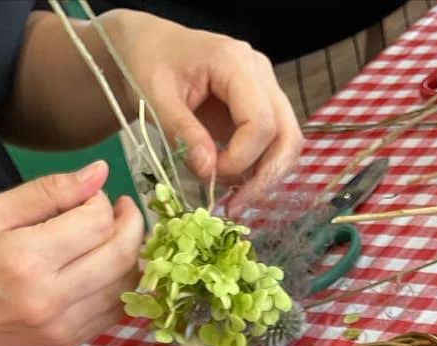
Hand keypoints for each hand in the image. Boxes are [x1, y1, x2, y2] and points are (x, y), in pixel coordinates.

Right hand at [0, 162, 144, 345]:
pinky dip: (120, 286)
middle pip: (121, 257)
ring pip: (125, 288)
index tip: (88, 196)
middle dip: (130, 226)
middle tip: (121, 210)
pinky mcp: (67, 343)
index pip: (96, 224)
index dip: (102, 203)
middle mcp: (51, 298)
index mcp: (27, 259)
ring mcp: (63, 327)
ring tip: (114, 237)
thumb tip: (98, 172)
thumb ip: (46, 192)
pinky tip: (105, 268)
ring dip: (131, 257)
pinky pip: (113, 313)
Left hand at [106, 11, 302, 210]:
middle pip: (286, 134)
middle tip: (234, 207)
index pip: (261, 122)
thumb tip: (208, 171)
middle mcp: (260, 74)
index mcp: (236, 63)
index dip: (239, 159)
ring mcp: (265, 90)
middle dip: (264, 177)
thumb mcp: (156, 97)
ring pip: (286, 142)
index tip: (208, 174)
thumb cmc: (149, 64)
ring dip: (264, 177)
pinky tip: (233, 186)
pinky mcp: (259, 108)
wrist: (150, 47)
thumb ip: (182, 132)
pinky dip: (257, 170)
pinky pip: (273, 145)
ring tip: (233, 201)